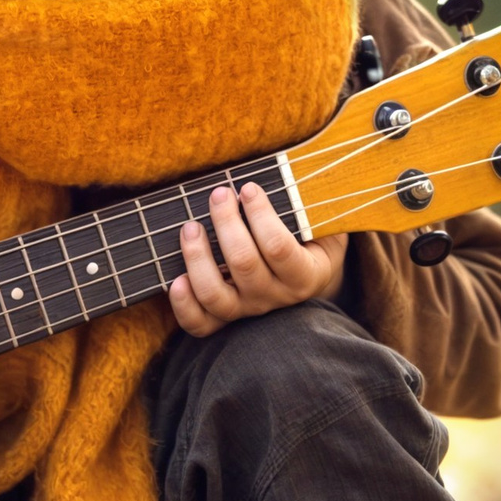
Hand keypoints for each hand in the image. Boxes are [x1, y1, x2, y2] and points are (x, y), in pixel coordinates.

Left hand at [167, 178, 346, 338]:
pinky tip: (176, 280)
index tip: (248, 188)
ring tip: (190, 227)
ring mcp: (246, 310)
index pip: (278, 247)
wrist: (305, 278)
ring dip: (197, 257)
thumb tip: (300, 175)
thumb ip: (316, 208)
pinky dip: (184, 305)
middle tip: (219, 193)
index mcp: (304, 275)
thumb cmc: (310, 240)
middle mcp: (274, 297)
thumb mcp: (325, 225)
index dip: (260, 215)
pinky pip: (200, 324)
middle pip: (243, 264)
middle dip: (226, 222)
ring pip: (215, 294)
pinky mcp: (223, 319)